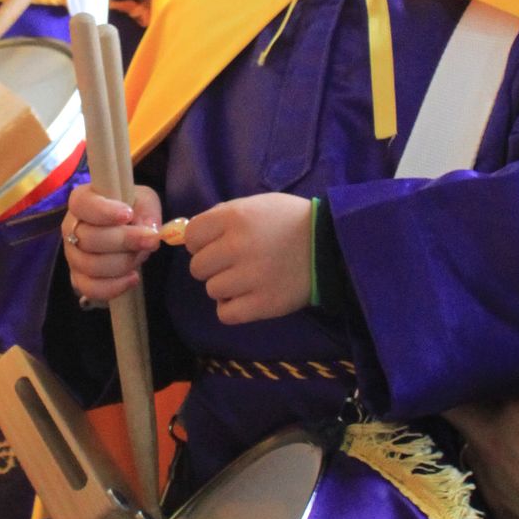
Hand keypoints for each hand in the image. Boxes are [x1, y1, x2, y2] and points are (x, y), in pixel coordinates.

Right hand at [64, 181, 163, 303]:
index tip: (128, 214)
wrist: (128, 232)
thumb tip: (148, 230)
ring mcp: (72, 255)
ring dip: (123, 263)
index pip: (82, 204)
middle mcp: (71, 228)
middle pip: (88, 239)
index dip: (103, 211)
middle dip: (124, 241)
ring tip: (141, 255)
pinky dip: (114, 286)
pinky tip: (133, 278)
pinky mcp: (79, 278)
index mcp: (82, 202)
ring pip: (91, 265)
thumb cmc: (132, 211)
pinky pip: (90, 288)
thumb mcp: (143, 201)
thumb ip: (147, 210)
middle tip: (150, 240)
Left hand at [183, 192, 313, 324]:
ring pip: (212, 290)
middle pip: (197, 267)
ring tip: (246, 279)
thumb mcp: (256, 204)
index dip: (200, 242)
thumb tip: (187, 234)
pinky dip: (232, 308)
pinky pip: (226, 314)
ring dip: (225, 287)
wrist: (331, 245)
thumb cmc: (290, 220)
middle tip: (234, 263)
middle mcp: (238, 246)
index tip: (215, 244)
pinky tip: (247, 298)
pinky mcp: (263, 304)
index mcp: (235, 217)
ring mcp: (250, 277)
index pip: (191, 236)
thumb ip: (223, 215)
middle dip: (212, 265)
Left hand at [446, 389, 518, 518]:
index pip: (508, 365)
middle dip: (471, 383)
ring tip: (512, 413)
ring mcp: (483, 468)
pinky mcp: (487, 497)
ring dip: (482, 417)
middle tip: (497, 377)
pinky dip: (493, 449)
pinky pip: (481, 459)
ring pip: (467, 428)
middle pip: (460, 396)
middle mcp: (490, 433)